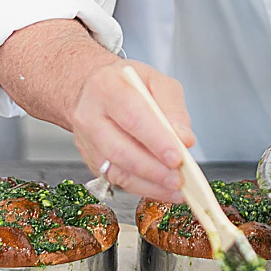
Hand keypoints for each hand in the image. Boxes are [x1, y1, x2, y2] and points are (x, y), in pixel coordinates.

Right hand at [72, 57, 195, 199]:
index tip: (178, 156)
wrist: (96, 91)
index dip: (156, 139)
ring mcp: (86, 142)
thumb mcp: (157, 81)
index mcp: (107, 87)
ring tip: (176, 187)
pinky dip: (143, 188)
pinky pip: (117, 180)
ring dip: (150, 183)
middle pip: (119, 149)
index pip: (132, 115)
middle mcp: (90, 116)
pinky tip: (163, 189)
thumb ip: (173, 108)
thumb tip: (184, 139)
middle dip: (153, 168)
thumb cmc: (128, 84)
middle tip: (179, 178)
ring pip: (116, 170)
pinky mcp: (91, 161)